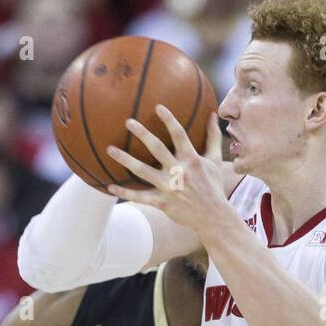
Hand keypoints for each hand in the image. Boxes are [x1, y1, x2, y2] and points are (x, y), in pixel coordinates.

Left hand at [107, 108, 225, 236]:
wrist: (213, 217)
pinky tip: (110, 186)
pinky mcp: (162, 203)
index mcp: (192, 160)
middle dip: (143, 134)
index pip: (179, 135)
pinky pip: (140, 197)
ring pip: (143, 171)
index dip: (169, 120)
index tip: (157, 107)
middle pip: (157, 149)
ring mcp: (169, 188)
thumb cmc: (213, 187)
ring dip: (125, 160)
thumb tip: (212, 114)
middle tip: (129, 122)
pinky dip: (125, 193)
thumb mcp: (216, 161)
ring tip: (110, 149)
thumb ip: (212, 137)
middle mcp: (179, 172)